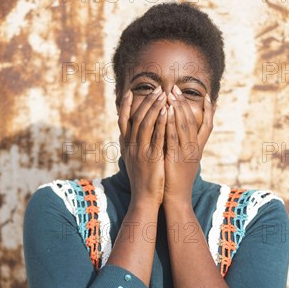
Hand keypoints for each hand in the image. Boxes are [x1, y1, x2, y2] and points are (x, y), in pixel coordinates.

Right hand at [118, 85, 167, 206]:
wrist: (144, 199)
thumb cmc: (141, 180)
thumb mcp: (130, 161)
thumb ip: (127, 147)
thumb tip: (121, 136)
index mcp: (126, 146)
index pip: (123, 121)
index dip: (126, 105)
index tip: (130, 91)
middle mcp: (131, 147)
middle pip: (136, 118)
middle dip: (146, 101)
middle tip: (157, 88)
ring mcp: (141, 152)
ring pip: (145, 123)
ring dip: (154, 107)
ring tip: (163, 94)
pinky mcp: (152, 158)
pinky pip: (156, 136)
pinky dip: (161, 122)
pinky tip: (167, 111)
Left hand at [163, 85, 213, 205]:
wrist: (177, 199)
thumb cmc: (178, 181)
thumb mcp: (186, 162)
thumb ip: (186, 148)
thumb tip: (182, 136)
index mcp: (198, 149)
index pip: (208, 126)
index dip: (210, 111)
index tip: (208, 96)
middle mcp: (195, 149)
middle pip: (193, 121)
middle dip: (184, 103)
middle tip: (175, 88)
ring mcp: (186, 153)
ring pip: (184, 126)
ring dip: (178, 108)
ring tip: (170, 94)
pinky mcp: (176, 158)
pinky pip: (174, 137)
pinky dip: (171, 123)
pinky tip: (166, 112)